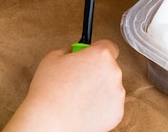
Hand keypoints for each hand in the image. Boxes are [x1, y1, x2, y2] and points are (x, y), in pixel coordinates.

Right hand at [4, 39, 125, 131]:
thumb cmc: (49, 90)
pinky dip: (101, 106)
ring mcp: (117, 94)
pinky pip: (110, 105)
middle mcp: (114, 72)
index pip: (110, 46)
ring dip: (99, 89)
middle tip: (79, 79)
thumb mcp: (53, 57)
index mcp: (101, 55)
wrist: (49, 121)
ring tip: (79, 96)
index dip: (99, 51)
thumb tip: (74, 51)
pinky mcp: (117, 113)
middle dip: (97, 71)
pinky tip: (84, 108)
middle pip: (110, 67)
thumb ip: (70, 50)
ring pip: (111, 87)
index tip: (92, 56)